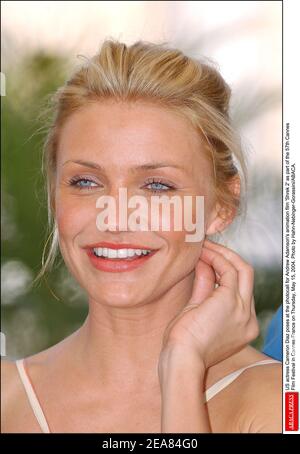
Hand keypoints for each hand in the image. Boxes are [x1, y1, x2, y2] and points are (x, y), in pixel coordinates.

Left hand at [160, 239, 259, 368]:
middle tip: (208, 248)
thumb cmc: (183, 344)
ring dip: (222, 254)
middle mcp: (249, 318)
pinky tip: (202, 253)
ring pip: (242, 269)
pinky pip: (228, 270)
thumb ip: (205, 287)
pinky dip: (215, 258)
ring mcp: (243, 310)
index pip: (240, 290)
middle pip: (247, 277)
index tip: (207, 261)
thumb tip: (204, 264)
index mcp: (243, 326)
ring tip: (203, 247)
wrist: (181, 360)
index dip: (224, 271)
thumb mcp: (197, 311)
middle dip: (228, 258)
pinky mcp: (231, 301)